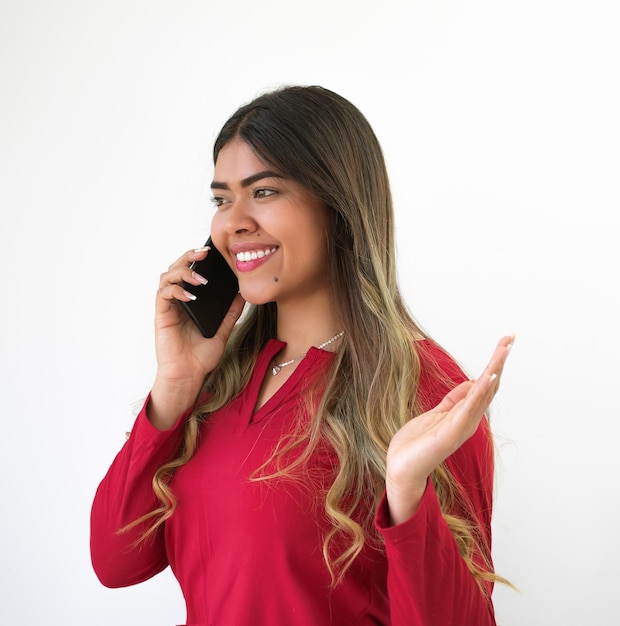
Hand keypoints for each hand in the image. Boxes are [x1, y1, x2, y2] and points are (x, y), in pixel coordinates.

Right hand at [149, 247, 244, 428]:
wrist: (189, 377)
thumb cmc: (201, 357)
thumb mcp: (224, 330)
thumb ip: (231, 312)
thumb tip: (243, 294)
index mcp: (191, 301)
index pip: (191, 271)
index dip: (198, 259)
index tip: (214, 252)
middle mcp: (177, 300)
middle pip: (176, 268)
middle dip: (189, 256)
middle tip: (205, 253)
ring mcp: (168, 307)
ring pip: (167, 276)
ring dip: (183, 271)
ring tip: (200, 278)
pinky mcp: (161, 316)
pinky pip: (163, 295)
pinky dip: (176, 290)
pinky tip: (191, 296)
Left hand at [385, 335, 513, 524]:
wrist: (401, 468)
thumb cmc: (417, 445)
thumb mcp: (437, 414)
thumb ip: (454, 400)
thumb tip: (471, 382)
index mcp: (464, 414)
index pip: (484, 385)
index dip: (494, 364)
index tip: (504, 343)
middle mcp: (468, 420)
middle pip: (488, 386)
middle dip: (499, 361)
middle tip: (510, 339)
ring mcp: (462, 426)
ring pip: (483, 393)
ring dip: (494, 370)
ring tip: (504, 350)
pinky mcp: (451, 433)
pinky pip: (469, 408)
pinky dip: (480, 392)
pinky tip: (488, 376)